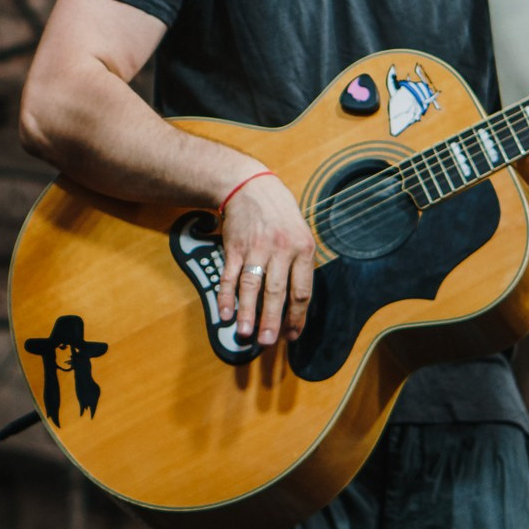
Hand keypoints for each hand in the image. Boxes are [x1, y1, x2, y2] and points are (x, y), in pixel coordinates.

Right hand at [216, 172, 315, 344]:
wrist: (251, 186)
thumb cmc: (280, 214)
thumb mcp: (301, 234)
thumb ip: (301, 265)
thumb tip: (296, 304)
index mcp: (303, 249)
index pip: (302, 290)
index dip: (297, 316)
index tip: (292, 335)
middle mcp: (281, 249)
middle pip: (277, 291)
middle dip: (272, 320)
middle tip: (268, 342)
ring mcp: (256, 248)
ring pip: (251, 285)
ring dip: (247, 312)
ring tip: (244, 333)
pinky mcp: (235, 247)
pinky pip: (230, 275)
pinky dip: (226, 296)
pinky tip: (225, 312)